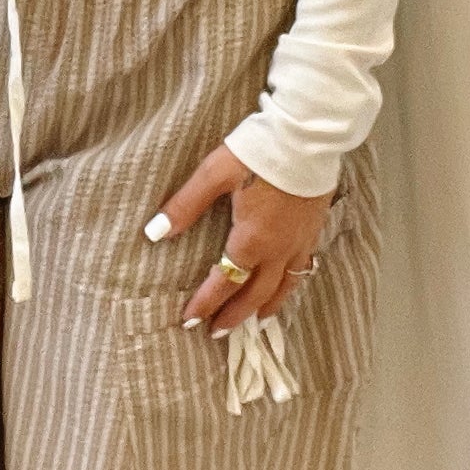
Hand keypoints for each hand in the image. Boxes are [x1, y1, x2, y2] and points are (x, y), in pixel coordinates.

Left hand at [144, 145, 332, 336]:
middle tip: (218, 333)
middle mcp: (279, 250)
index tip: (190, 321)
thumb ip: (185, 206)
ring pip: (285, 287)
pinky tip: (286, 284)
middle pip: (256, 294)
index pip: (225, 282)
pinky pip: (302, 270)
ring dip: (266, 307)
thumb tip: (154, 233)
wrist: (308, 136)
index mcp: (252, 240)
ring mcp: (301, 242)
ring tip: (255, 321)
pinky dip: (290, 286)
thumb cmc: (257, 152)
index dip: (206, 303)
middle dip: (235, 316)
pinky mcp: (316, 230)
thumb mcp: (214, 174)